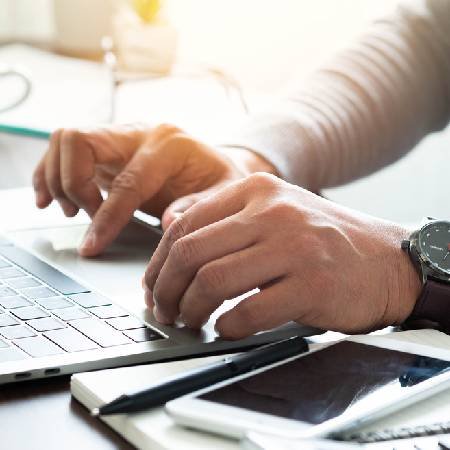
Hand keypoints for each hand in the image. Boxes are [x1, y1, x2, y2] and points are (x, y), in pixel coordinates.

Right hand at [32, 124, 275, 255]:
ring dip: (57, 178)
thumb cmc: (221, 181)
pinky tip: (53, 199)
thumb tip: (169, 221)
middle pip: (80, 141)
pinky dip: (51, 173)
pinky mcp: (108, 149)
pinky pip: (65, 150)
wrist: (216, 167)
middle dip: (73, 185)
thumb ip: (200, 207)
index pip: (127, 181)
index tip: (91, 245)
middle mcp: (140, 133)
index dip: (106, 217)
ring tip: (72, 211)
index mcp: (170, 144)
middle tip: (82, 217)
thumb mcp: (226, 194)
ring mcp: (121, 137)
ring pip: (65, 141)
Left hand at [143, 173, 421, 338]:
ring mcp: (294, 246)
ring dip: (191, 309)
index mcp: (256, 191)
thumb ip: (221, 217)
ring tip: (190, 321)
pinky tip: (227, 329)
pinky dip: (228, 327)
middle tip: (163, 310)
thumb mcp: (271, 212)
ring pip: (214, 281)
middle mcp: (272, 212)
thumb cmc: (320, 240)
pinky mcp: (312, 283)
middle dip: (165, 289)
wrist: (383, 258)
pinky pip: (250, 311)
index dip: (159, 262)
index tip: (153, 287)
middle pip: (192, 252)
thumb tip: (168, 232)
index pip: (185, 224)